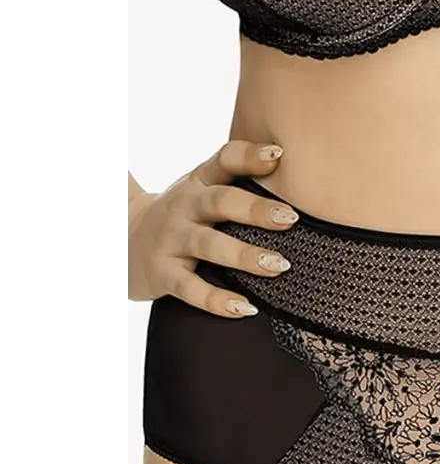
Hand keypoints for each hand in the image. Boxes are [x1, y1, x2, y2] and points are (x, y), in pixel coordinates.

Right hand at [128, 141, 298, 317]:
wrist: (123, 242)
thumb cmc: (182, 217)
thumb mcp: (200, 191)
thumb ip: (236, 181)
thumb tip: (291, 171)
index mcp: (198, 183)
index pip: (223, 161)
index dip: (249, 156)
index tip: (278, 155)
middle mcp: (184, 207)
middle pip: (219, 202)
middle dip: (255, 210)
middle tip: (289, 218)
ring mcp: (171, 240)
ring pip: (208, 245)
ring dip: (244, 255)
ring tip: (278, 266)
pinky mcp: (162, 273)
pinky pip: (192, 288)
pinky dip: (218, 300)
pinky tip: (246, 308)